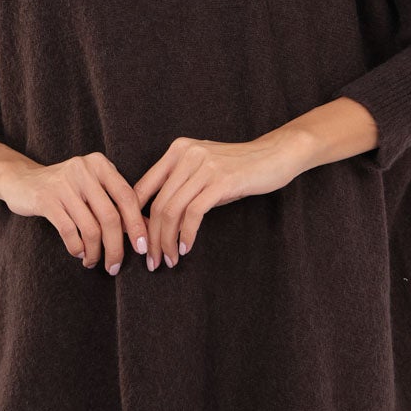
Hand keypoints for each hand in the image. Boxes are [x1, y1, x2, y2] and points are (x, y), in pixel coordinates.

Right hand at [0, 151, 149, 276]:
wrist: (22, 180)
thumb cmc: (66, 188)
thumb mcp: (93, 188)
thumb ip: (117, 204)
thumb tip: (146, 229)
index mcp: (100, 165)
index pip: (127, 197)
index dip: (137, 225)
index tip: (141, 248)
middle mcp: (84, 170)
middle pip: (111, 217)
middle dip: (116, 247)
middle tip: (115, 266)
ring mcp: (64, 184)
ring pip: (90, 228)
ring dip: (95, 252)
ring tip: (94, 261)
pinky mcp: (46, 199)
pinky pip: (69, 232)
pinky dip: (77, 248)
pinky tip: (79, 253)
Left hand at [132, 133, 301, 271]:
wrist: (275, 155)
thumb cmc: (239, 168)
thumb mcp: (203, 170)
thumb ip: (181, 186)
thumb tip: (156, 221)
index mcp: (177, 150)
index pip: (143, 187)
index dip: (135, 219)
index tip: (139, 243)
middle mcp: (186, 154)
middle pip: (157, 203)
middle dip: (152, 237)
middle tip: (153, 260)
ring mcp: (204, 166)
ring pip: (172, 210)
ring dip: (167, 241)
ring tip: (170, 259)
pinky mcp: (221, 180)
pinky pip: (194, 213)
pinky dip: (186, 234)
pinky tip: (186, 248)